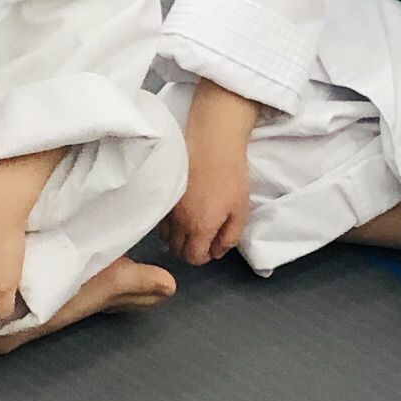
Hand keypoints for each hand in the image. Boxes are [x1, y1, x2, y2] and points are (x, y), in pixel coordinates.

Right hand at [173, 79, 266, 266]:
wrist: (212, 142)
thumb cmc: (230, 175)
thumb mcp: (241, 210)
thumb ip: (230, 236)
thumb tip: (218, 252)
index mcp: (200, 228)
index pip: (193, 258)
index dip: (203, 257)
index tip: (210, 247)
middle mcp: (179, 222)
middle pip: (176, 251)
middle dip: (188, 250)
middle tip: (201, 239)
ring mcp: (167, 208)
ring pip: (164, 237)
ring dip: (176, 238)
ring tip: (188, 227)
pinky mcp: (162, 194)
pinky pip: (158, 219)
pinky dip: (167, 224)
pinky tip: (179, 214)